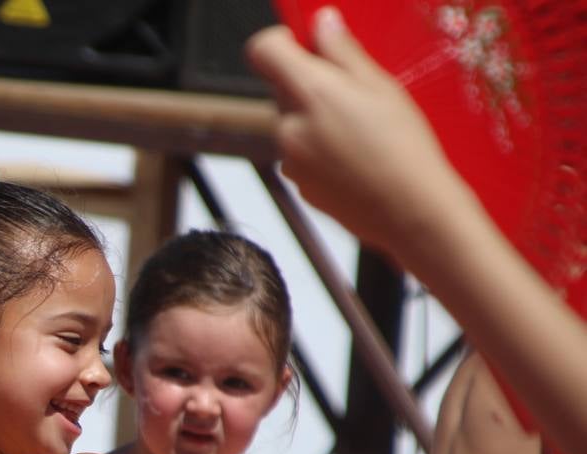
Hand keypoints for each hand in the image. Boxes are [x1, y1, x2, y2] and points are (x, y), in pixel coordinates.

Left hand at [245, 10, 466, 252]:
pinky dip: (320, 150)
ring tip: (360, 133)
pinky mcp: (298, 185)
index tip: (303, 44)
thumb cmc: (404, 147)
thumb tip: (320, 23)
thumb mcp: (381, 85)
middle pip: (282, 90)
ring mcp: (289, 160)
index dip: (279, 41)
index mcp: (308, 94)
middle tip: (354, 96)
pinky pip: (301, 155)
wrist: (410, 211)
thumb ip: (342, 51)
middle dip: (309, 86)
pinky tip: (355, 158)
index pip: (262, 50)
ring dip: (316, 120)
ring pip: (293, 124)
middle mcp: (288, 127)